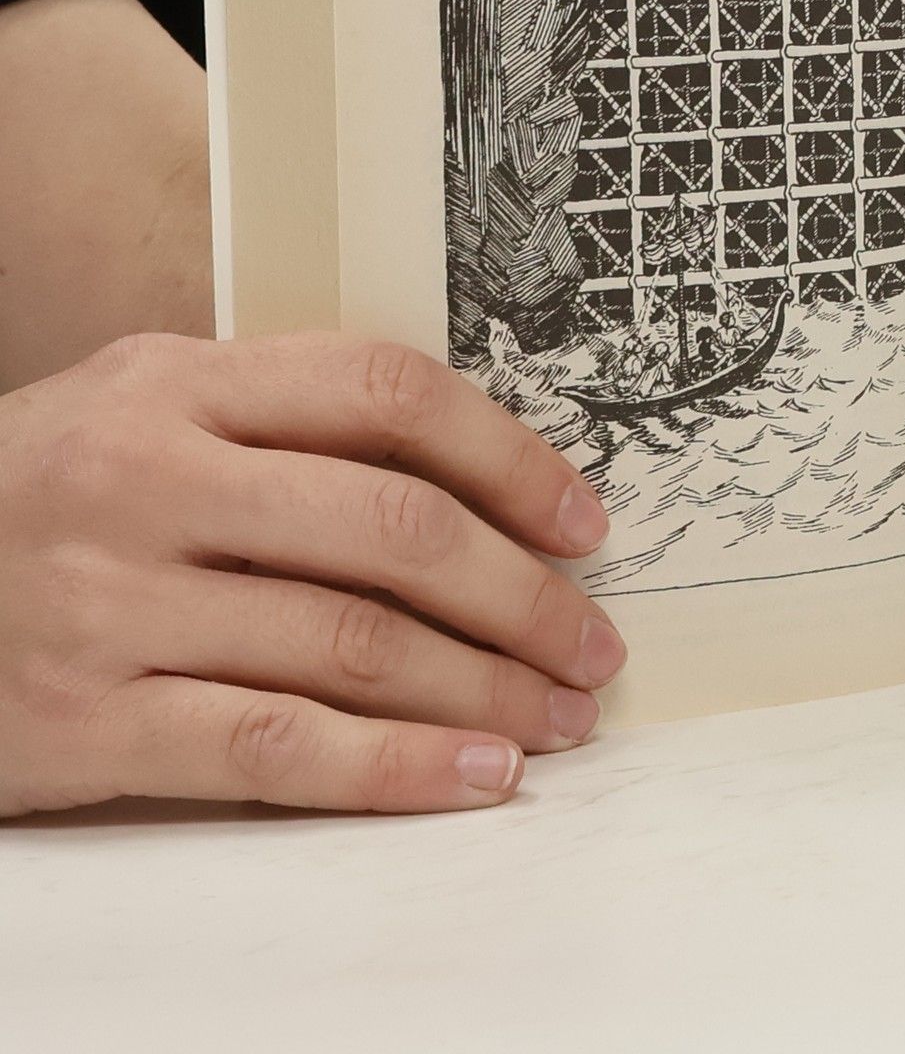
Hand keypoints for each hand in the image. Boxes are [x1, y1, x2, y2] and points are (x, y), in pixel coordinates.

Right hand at [0, 332, 622, 816]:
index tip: (580, 520)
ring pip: (351, 645)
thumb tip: (478, 488)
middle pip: (392, 530)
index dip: (507, 458)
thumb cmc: (40, 495)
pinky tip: (473, 777)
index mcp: (179, 384)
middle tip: (593, 643)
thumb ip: (283, 426)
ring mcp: (111, 604)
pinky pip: (273, 750)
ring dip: (484, 689)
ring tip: (558, 717)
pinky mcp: (83, 725)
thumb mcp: (144, 413)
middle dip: (522, 596)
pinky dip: (393, 770)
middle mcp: (147, 480)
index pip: (387, 393)